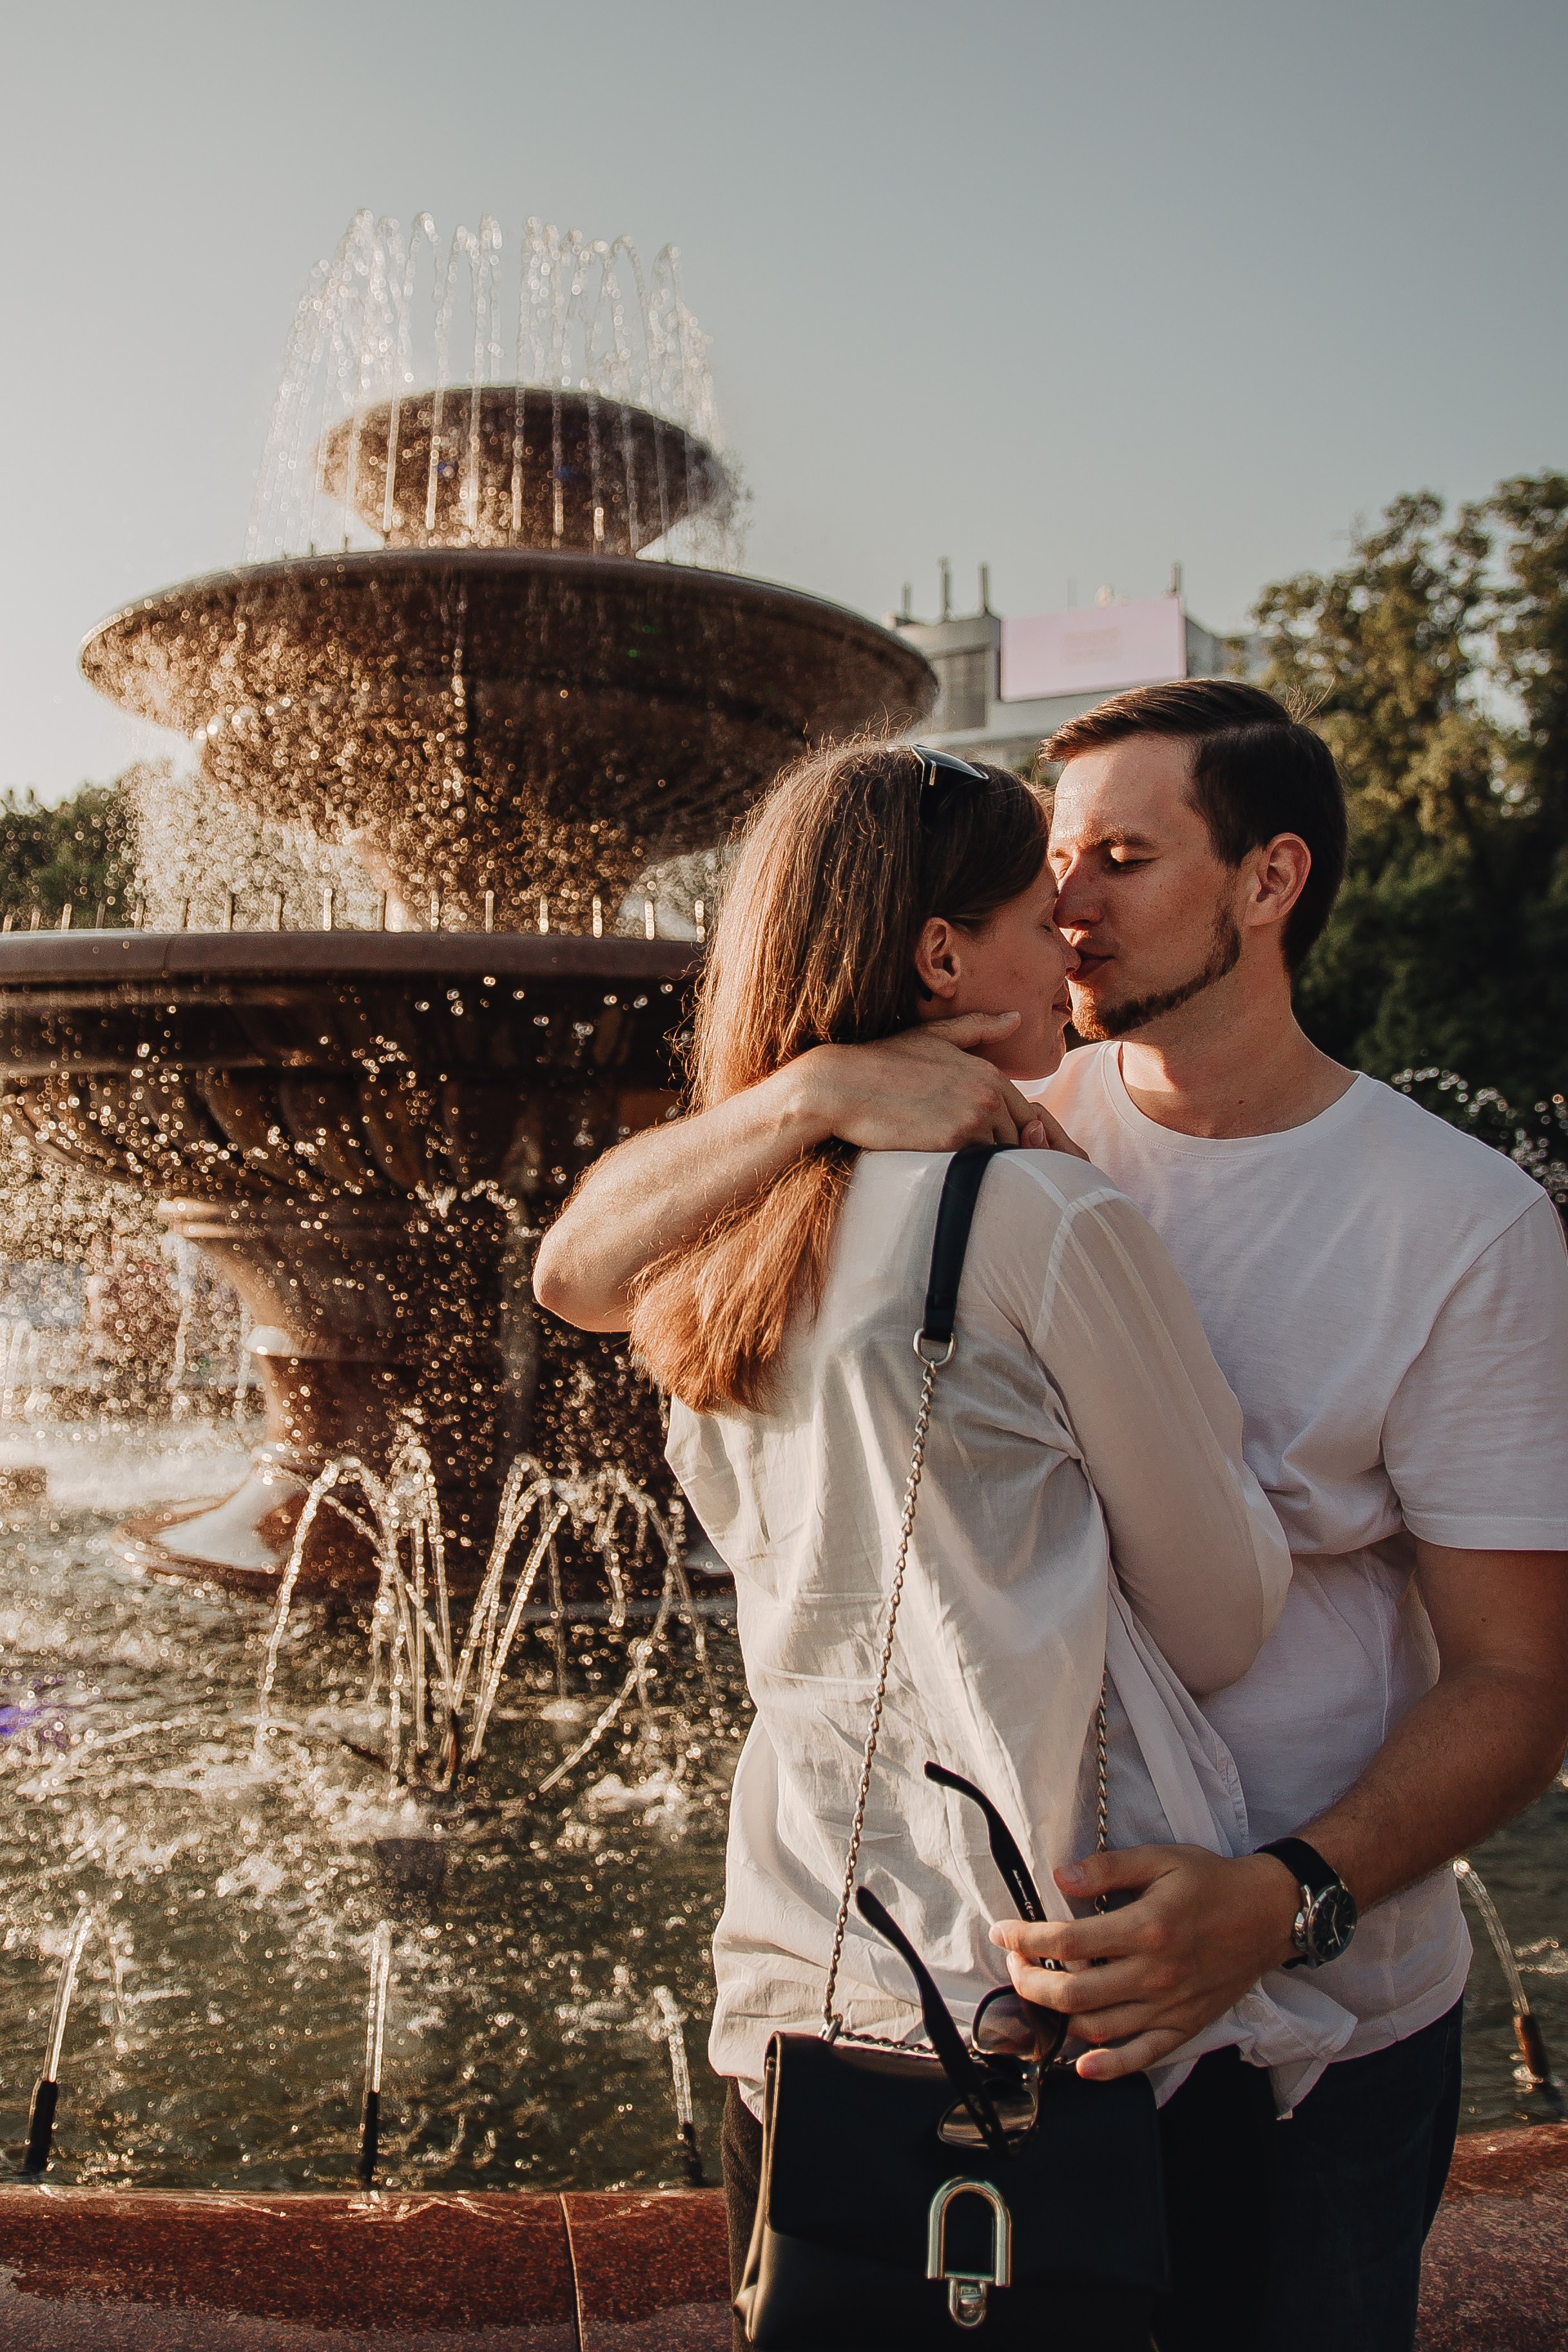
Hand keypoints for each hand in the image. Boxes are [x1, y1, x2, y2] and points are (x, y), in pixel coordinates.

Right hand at [797, 1017, 1088, 1156]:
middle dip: (1004, 1152)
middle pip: (1019, 1141)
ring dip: (988, 1164)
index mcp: (990, 1073)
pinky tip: (948, 1168)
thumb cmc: (885, 1060)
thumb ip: (979, 1028)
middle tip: (977, 1159)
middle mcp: (989, 1095)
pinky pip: (979, 1168)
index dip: (1014, 1134)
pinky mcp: (953, 1142)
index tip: (988, 1141)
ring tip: (961, 1165)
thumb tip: (1016, 1018)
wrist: (844, 1086)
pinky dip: (970, 1172)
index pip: (1028, 1117)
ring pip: (1003, 1157)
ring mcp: (973, 1118)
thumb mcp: (935, 1035)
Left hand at [989, 1846, 1300, 2079]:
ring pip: (1098, 2029)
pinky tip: (1083, 2063)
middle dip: (1030, 1983)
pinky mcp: (1184, 2027)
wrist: (1269, 1914)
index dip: (1025, 1940)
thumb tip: (1060, 1877)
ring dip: (1058, 2019)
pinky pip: (1141, 2057)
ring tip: (1041, 1997)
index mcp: (1145, 1929)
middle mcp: (1154, 1975)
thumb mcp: (1160, 1859)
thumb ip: (1107, 1869)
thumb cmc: (1212, 1883)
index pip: (1066, 1943)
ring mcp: (1169, 2007)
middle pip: (1073, 1994)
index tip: (1003, 1933)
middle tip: (1016, 1966)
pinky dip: (1108, 2066)